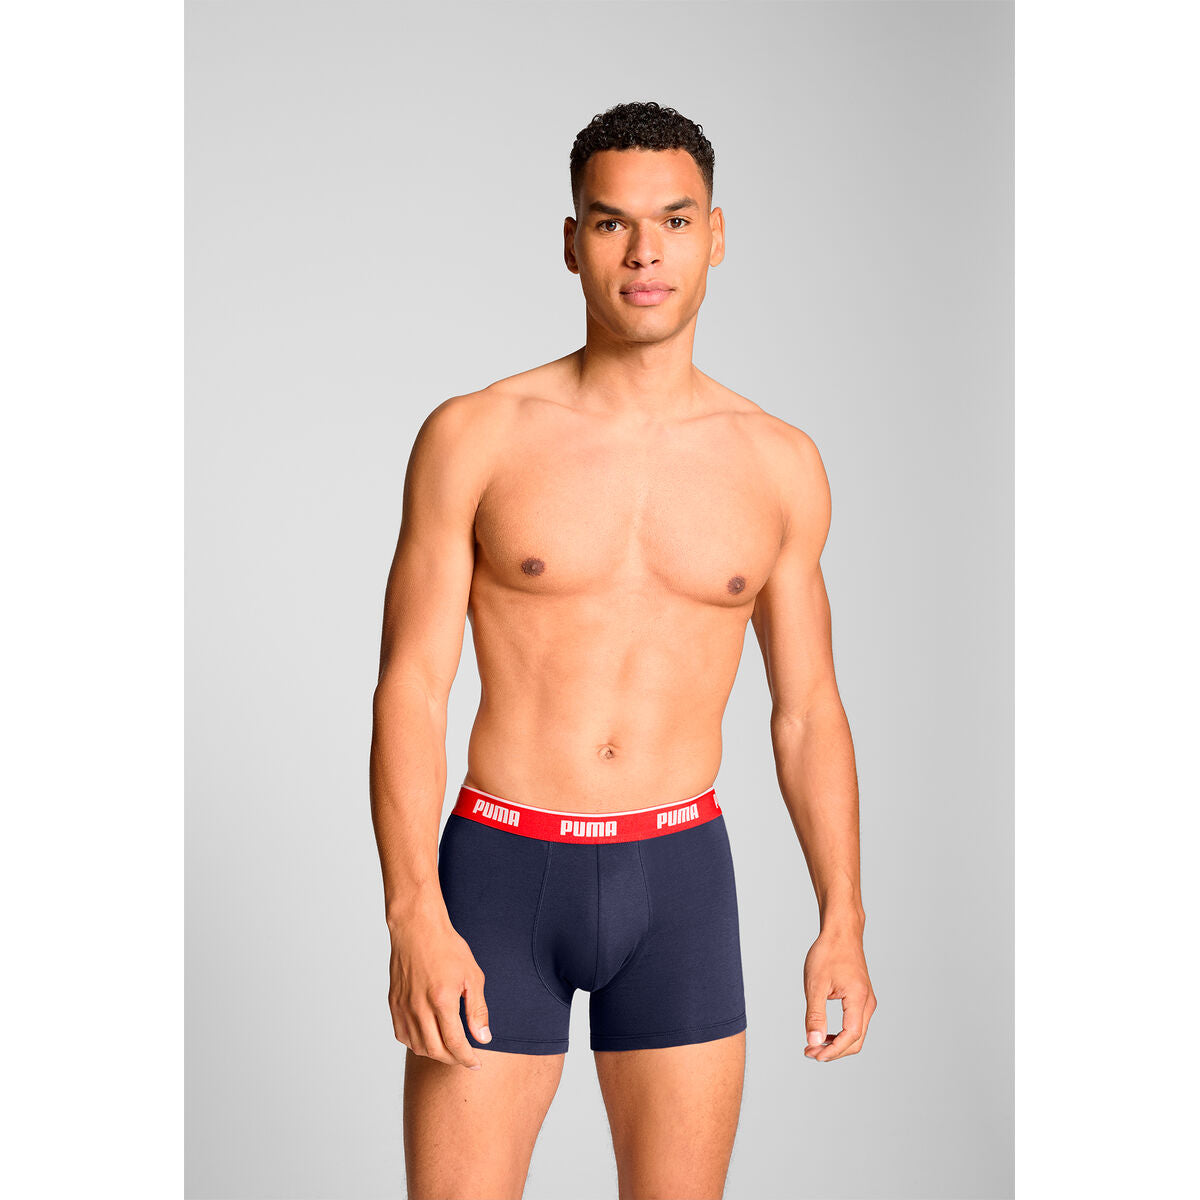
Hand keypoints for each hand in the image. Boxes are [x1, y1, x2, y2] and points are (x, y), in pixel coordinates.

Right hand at [387, 910, 492, 1068]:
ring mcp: (403, 1007)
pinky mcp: (393, 1004)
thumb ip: (477, 1010)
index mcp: (442, 1000)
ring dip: (436, 1054)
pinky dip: (417, 1044)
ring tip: (449, 1048)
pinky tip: (428, 1038)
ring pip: (418, 1047)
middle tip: (465, 1057)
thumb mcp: (473, 976)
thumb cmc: (447, 948)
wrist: (418, 929)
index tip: (476, 1063)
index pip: (455, 1044)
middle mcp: (419, 1007)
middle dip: (454, 1060)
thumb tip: (483, 1038)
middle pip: (436, 1051)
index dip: (467, 1058)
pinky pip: (402, 1036)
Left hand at [802, 927, 875, 1060]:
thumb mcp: (815, 984)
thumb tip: (814, 1041)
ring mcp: (866, 1000)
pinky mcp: (862, 998)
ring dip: (837, 1043)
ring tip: (814, 1045)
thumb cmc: (827, 953)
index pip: (851, 1036)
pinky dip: (841, 1033)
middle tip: (810, 1052)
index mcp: (858, 998)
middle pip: (856, 1040)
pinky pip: (855, 1023)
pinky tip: (824, 1033)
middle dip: (834, 1051)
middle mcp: (867, 1002)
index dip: (833, 1050)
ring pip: (857, 1034)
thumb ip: (815, 1015)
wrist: (841, 932)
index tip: (813, 1054)